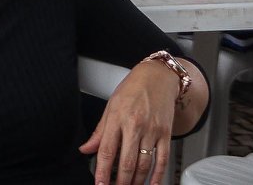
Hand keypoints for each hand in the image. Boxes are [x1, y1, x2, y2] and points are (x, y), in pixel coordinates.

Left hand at [80, 61, 178, 184]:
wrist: (158, 77)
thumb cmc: (132, 89)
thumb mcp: (110, 106)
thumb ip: (99, 132)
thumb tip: (86, 149)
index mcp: (117, 118)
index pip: (108, 150)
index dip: (103, 171)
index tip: (100, 184)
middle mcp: (135, 125)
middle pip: (127, 161)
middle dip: (121, 181)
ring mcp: (152, 131)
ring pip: (144, 164)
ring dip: (137, 181)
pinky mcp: (166, 134)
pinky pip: (162, 159)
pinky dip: (157, 175)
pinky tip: (152, 184)